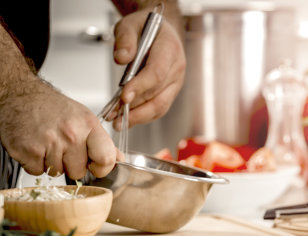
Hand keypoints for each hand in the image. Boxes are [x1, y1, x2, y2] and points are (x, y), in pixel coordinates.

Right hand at [0, 79, 118, 178]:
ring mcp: (48, 143)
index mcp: (88, 125)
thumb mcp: (84, 119)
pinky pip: (38, 171)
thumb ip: (103, 142)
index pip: (106, 159)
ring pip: (58, 173)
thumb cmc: (52, 107)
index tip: (94, 165)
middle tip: (62, 148)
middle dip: (71, 165)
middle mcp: (70, 134)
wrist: (20, 94)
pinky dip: (35, 163)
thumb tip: (120, 160)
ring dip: (52, 163)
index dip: (101, 168)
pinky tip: (35, 146)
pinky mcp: (27, 151)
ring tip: (47, 144)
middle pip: (79, 172)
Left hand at [111, 6, 185, 128]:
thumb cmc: (146, 28)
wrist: (162, 31)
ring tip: (117, 122)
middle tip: (113, 115)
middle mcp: (177, 69)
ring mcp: (176, 83)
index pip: (156, 73)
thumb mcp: (130, 23)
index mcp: (169, 49)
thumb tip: (121, 59)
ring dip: (138, 117)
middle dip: (135, 108)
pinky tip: (127, 119)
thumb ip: (125, 39)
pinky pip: (159, 108)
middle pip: (158, 95)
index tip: (123, 97)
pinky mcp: (170, 92)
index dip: (140, 87)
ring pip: (160, 106)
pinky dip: (143, 115)